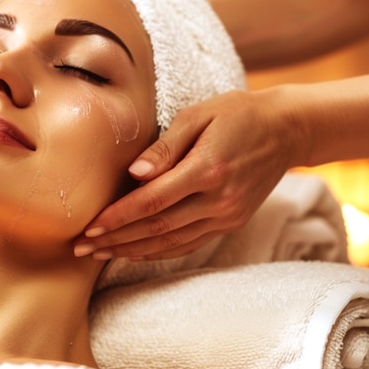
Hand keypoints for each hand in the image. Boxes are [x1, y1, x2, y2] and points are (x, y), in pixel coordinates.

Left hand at [73, 88, 301, 259]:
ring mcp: (227, 216)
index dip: (118, 217)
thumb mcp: (199, 115)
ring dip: (133, 251)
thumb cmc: (237, 114)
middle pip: (157, 228)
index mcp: (207, 169)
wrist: (286, 130)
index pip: (152, 201)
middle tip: (82, 248)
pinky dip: (161, 252)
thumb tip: (134, 173)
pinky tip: (136, 254)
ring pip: (172, 242)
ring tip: (100, 255)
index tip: (89, 227)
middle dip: (116, 239)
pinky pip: (190, 243)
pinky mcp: (231, 222)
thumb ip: (165, 147)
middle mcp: (218, 200)